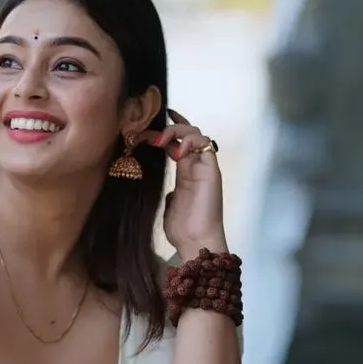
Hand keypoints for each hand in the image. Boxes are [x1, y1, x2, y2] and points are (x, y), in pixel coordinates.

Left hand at [138, 110, 226, 260]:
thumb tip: (165, 188)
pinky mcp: (211, 171)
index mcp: (186, 173)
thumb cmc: (183, 229)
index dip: (168, 129)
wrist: (195, 241)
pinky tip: (176, 150)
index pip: (179, 142)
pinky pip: (205, 145)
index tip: (152, 121)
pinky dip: (190, 140)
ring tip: (160, 141)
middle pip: (188, 133)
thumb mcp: (168, 204)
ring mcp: (205, 168)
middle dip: (170, 127)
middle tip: (151, 135)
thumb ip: (168, 191)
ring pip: (197, 134)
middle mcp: (197, 166)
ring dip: (178, 131)